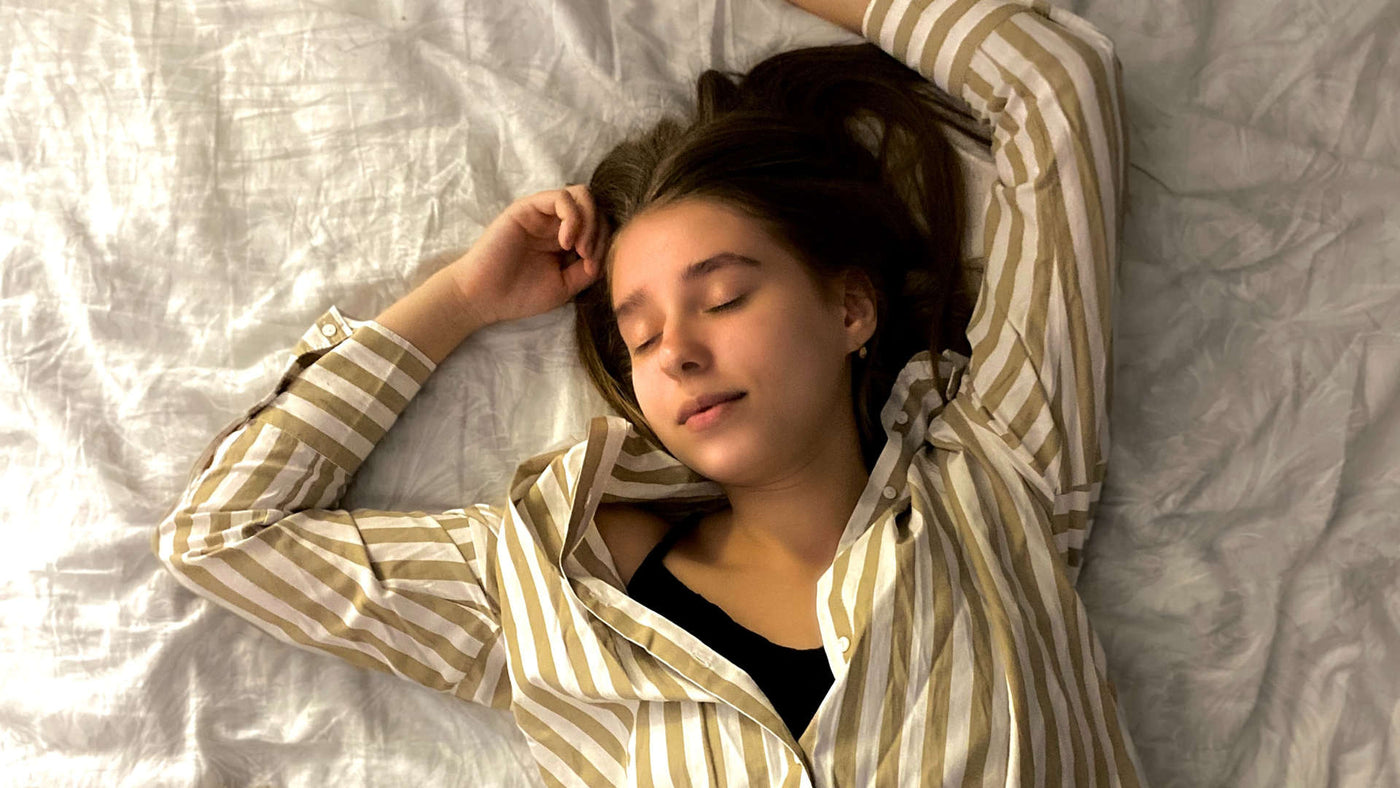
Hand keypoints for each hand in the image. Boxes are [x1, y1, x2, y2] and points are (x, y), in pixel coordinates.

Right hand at [445, 185, 609, 327]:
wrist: (484, 298)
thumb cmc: (520, 294)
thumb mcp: (565, 285)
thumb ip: (587, 270)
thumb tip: (605, 255)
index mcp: (565, 239)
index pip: (599, 224)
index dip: (605, 241)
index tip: (593, 266)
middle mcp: (555, 222)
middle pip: (594, 206)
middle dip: (600, 230)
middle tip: (588, 256)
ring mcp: (542, 213)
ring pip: (582, 195)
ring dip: (589, 221)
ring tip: (580, 248)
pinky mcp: (527, 207)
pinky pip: (562, 197)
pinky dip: (573, 217)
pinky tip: (565, 242)